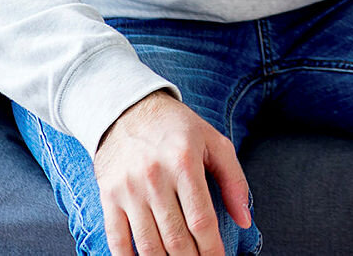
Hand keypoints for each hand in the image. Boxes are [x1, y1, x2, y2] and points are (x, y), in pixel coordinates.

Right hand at [94, 91, 251, 255]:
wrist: (128, 110)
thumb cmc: (178, 129)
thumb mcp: (214, 143)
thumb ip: (234, 180)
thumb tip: (245, 220)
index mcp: (184, 162)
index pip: (201, 220)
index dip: (212, 248)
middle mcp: (155, 177)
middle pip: (175, 237)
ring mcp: (128, 189)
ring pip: (148, 244)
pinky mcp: (108, 196)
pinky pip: (116, 239)